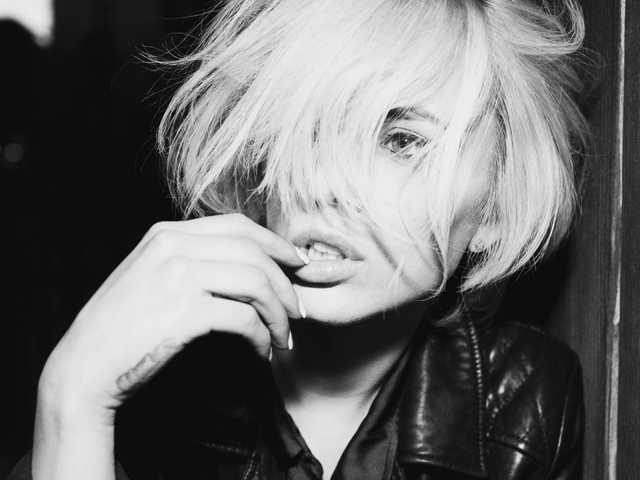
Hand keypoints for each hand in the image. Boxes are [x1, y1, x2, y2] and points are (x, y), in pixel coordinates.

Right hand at [38, 213, 305, 414]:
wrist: (85, 365)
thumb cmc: (124, 327)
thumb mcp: (153, 276)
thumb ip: (194, 261)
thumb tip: (252, 267)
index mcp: (168, 233)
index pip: (238, 226)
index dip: (276, 244)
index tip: (297, 265)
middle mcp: (174, 246)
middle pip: (254, 252)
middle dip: (286, 283)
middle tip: (299, 310)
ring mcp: (179, 275)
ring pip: (256, 283)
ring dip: (280, 313)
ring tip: (285, 337)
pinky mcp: (184, 311)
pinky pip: (244, 318)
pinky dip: (262, 336)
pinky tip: (262, 350)